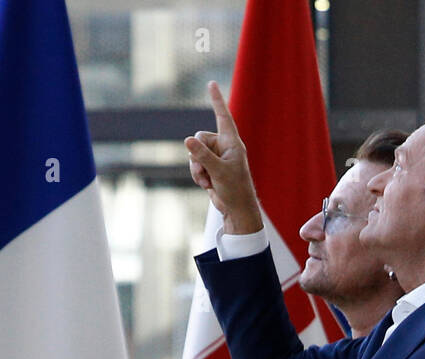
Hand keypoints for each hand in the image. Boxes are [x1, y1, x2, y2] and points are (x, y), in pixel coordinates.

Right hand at [184, 81, 264, 234]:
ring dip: (196, 168)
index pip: (223, 116)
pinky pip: (194, 164)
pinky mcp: (210, 167)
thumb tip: (187, 140)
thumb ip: (202, 156)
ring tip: (207, 181)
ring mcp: (216, 157)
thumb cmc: (235, 190)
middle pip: (199, 138)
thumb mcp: (218, 172)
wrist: (236, 209)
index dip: (216, 100)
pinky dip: (197, 175)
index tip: (211, 83)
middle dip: (196, 155)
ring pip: (194, 152)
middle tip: (205, 171)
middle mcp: (224, 146)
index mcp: (232, 142)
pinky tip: (207, 185)